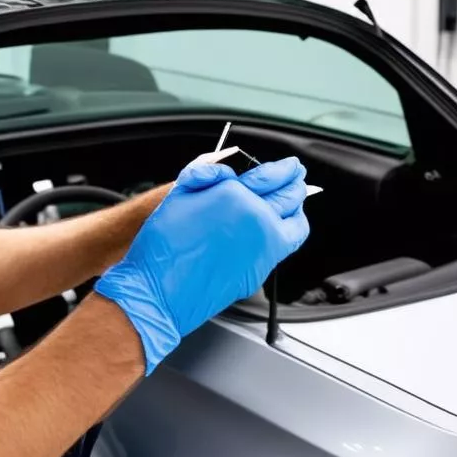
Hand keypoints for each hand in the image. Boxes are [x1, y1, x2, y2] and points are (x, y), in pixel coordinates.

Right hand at [94, 158, 309, 374]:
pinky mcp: (262, 268)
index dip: (282, 169)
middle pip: (290, 194)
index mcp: (234, 195)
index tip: (288, 165)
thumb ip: (206, 175)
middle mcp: (256, 218)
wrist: (159, 291)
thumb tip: (227, 171)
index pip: (270, 175)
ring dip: (298, 207)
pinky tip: (280, 227)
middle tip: (296, 174)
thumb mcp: (178, 196)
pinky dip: (290, 231)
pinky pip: (287, 245)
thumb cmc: (162, 248)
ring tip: (295, 200)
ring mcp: (263, 246)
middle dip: (295, 181)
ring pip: (296, 221)